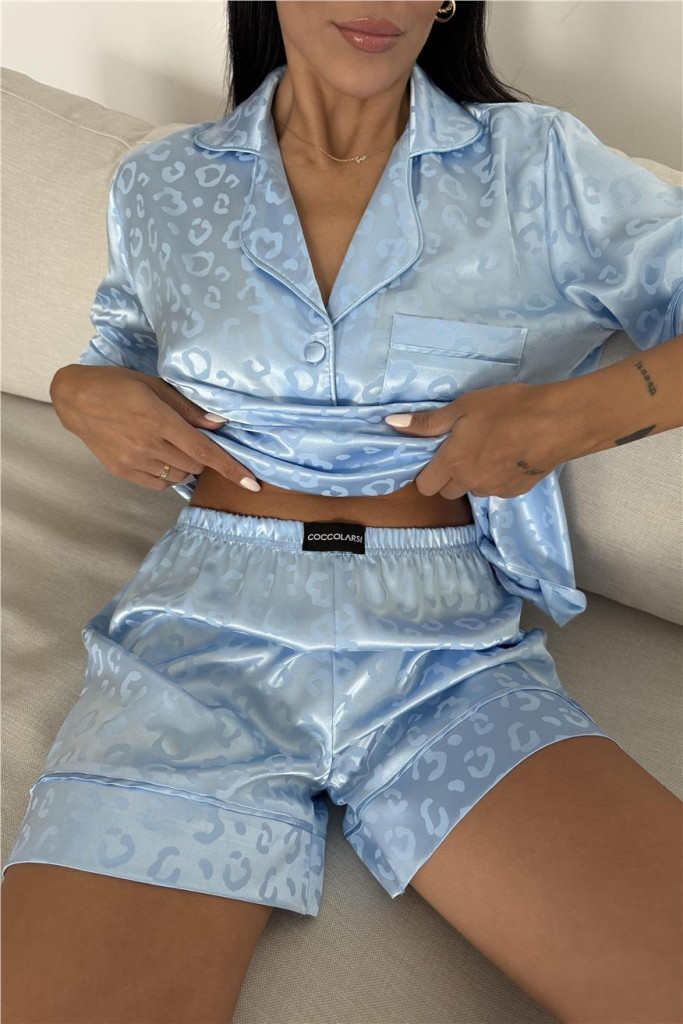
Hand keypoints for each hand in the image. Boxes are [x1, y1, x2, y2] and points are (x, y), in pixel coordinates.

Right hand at [50, 364, 259, 491]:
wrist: (75, 399)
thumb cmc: (118, 385)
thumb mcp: (155, 386)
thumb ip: (188, 408)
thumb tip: (218, 424)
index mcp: (159, 420)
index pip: (204, 451)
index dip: (231, 468)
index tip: (252, 484)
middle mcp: (148, 444)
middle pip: (195, 465)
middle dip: (203, 456)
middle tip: (191, 438)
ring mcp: (134, 461)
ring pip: (179, 476)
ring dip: (186, 465)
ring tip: (172, 445)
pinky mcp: (123, 472)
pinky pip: (159, 483)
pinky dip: (168, 474)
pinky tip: (160, 457)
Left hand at [384, 381, 572, 498]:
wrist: (557, 422)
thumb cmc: (507, 409)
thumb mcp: (463, 407)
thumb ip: (427, 422)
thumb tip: (391, 424)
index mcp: (453, 462)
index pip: (425, 486)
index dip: (427, 472)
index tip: (436, 455)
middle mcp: (470, 482)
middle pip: (448, 491)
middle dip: (450, 475)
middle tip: (464, 449)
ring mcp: (495, 490)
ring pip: (474, 490)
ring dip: (474, 477)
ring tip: (491, 449)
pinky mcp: (516, 492)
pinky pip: (497, 489)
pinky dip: (497, 477)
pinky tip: (510, 456)